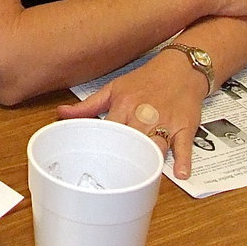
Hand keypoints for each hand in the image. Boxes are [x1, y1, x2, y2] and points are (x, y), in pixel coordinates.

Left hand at [56, 50, 205, 178]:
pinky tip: (179, 174)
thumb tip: (61, 113)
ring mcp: (166, 122)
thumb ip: (88, 106)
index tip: (90, 162)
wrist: (181, 68)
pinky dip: (183, 160)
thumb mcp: (114, 88)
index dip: (98, 145)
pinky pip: (185, 146)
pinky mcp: (185, 127)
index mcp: (124, 105)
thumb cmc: (146, 80)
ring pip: (156, 143)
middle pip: (131, 138)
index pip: (107, 128)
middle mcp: (143, 114)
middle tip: (112, 177)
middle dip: (122, 155)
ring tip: (140, 176)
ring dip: (149, 158)